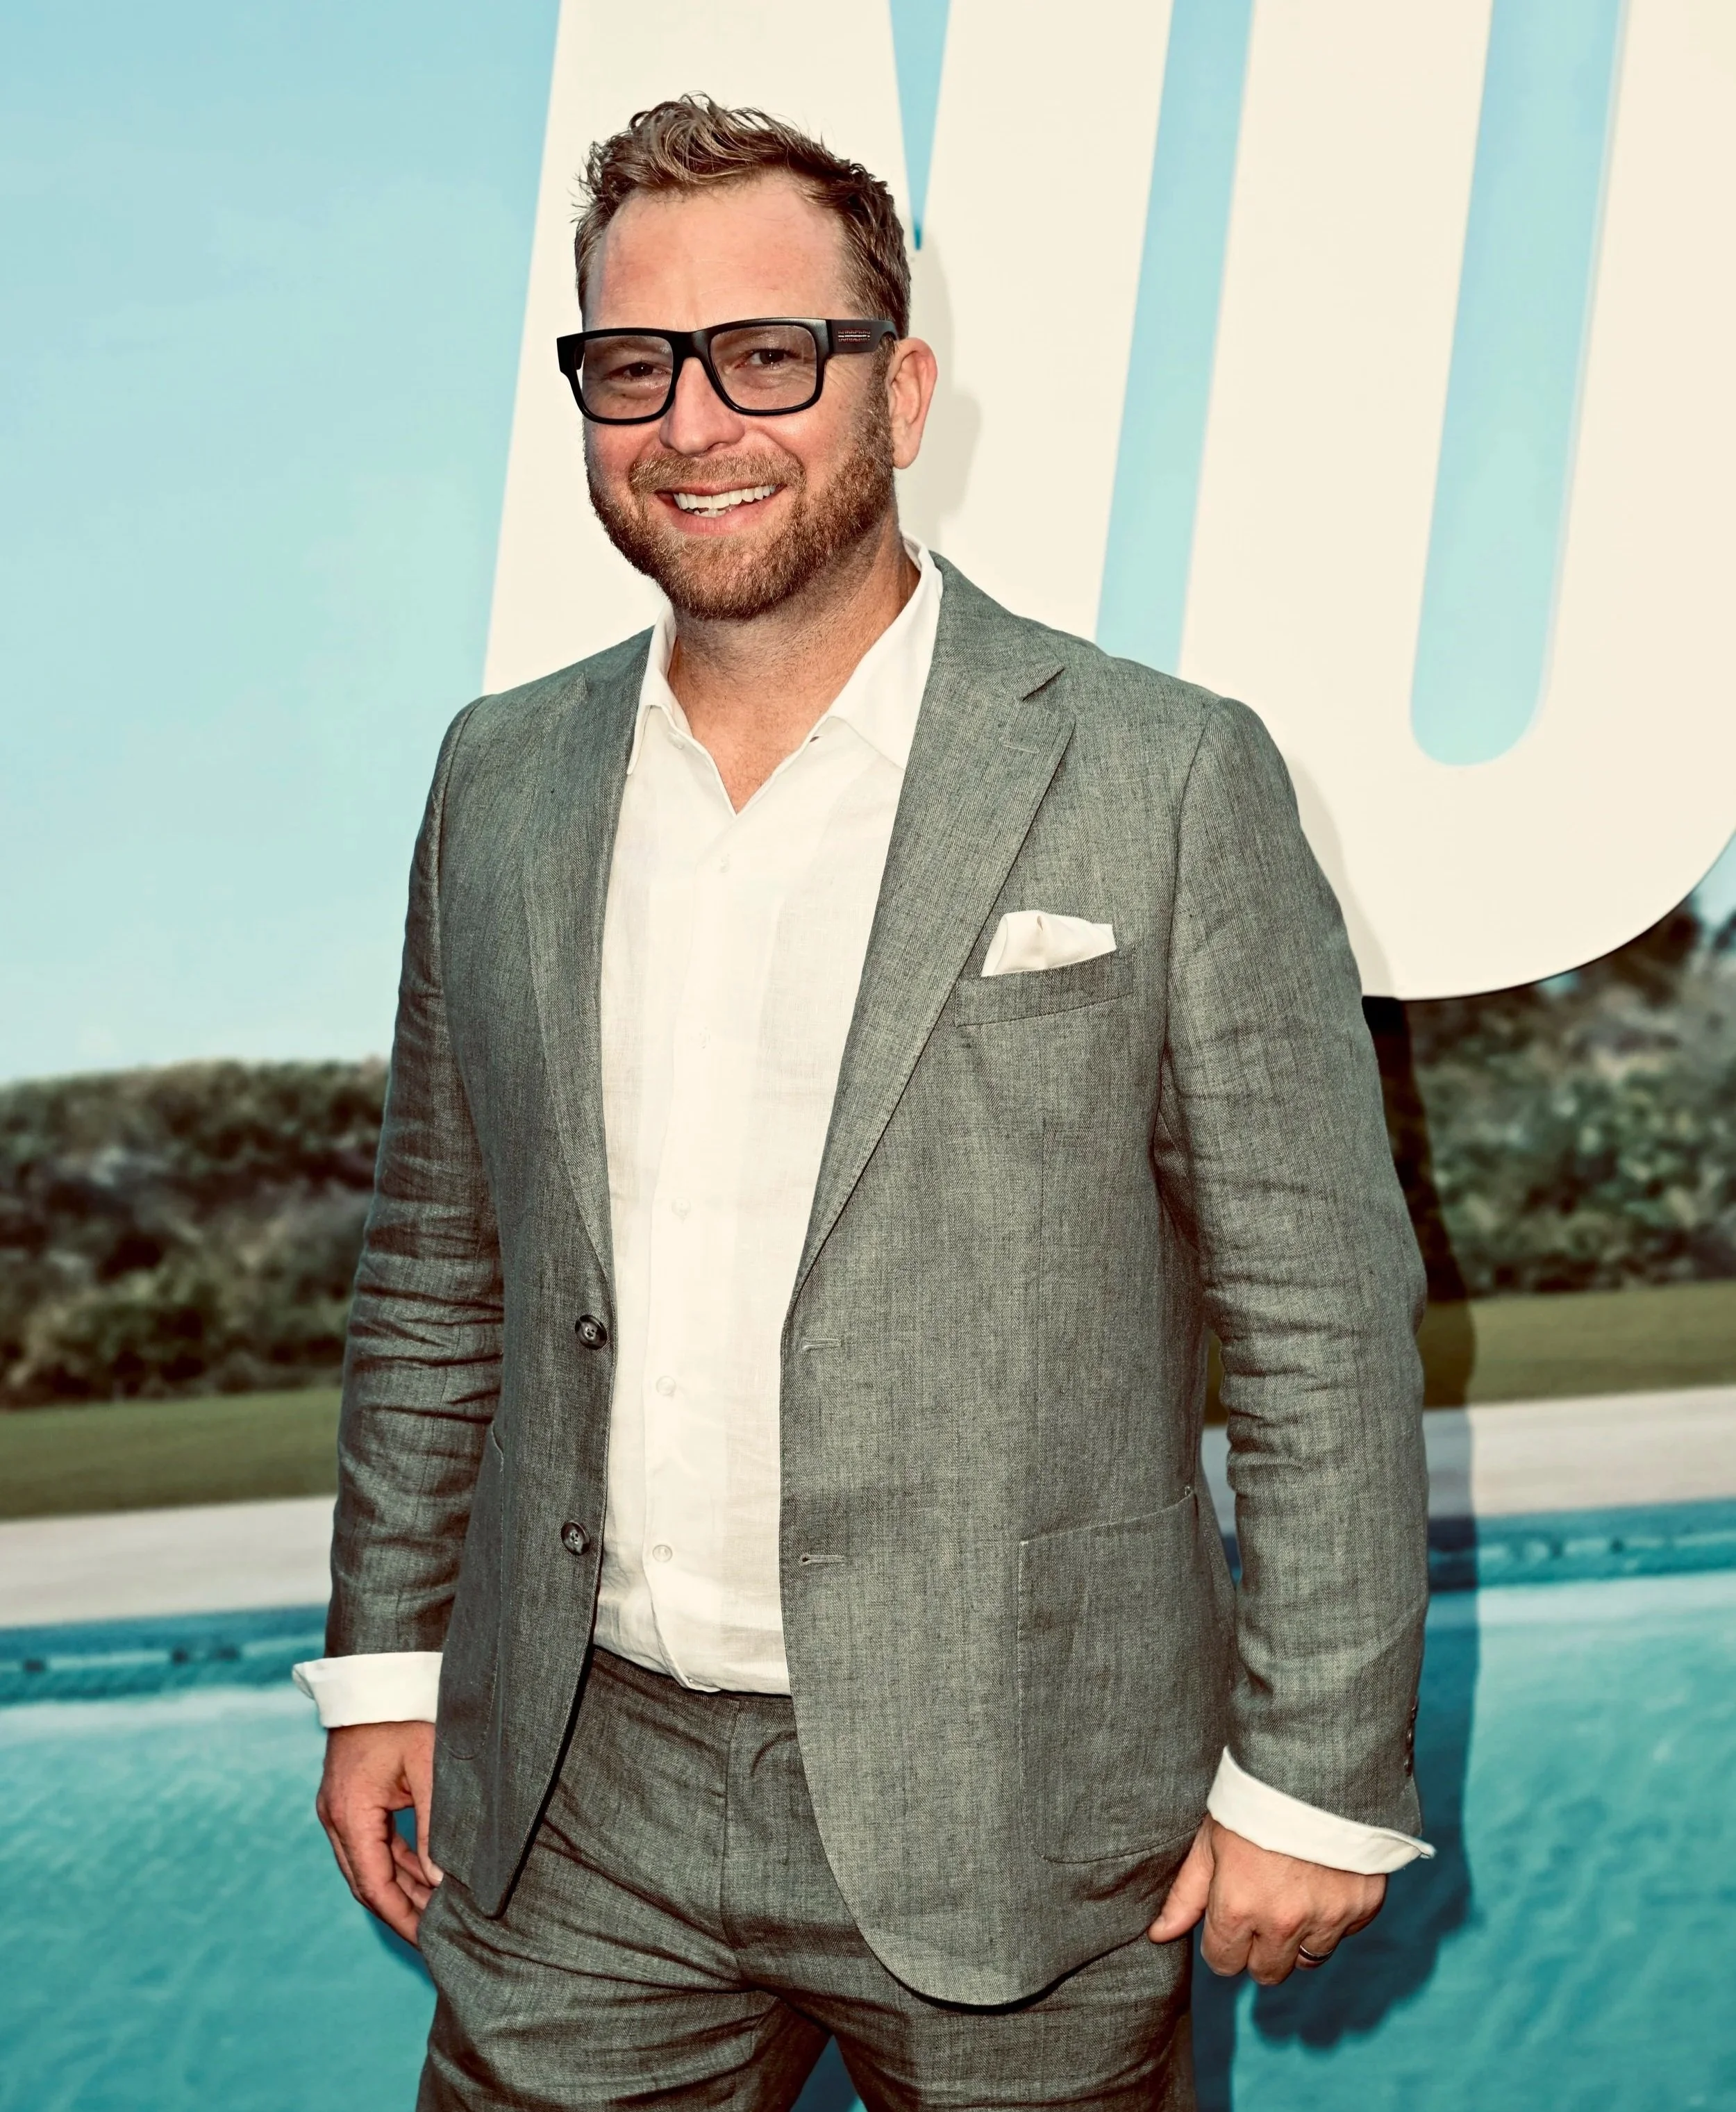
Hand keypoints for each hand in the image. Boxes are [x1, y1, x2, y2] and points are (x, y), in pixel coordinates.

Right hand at [316, 1720, 442, 1944]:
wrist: (377, 1675)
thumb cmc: (404, 1714)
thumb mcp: (428, 1767)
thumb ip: (433, 1828)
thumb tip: (441, 1881)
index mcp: (350, 1813)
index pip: (374, 1885)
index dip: (402, 1918)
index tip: (429, 1942)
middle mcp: (336, 1816)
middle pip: (367, 1882)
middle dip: (402, 1911)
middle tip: (438, 1937)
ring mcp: (339, 1808)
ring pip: (367, 1865)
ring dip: (399, 1889)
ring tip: (436, 1913)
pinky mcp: (350, 1799)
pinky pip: (370, 1843)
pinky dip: (395, 1863)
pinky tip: (422, 1878)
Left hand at [1147, 1817, 1384, 1982]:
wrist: (1317, 1767)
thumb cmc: (1254, 1799)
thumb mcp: (1210, 1840)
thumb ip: (1186, 1894)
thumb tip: (1159, 1935)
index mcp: (1237, 1908)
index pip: (1223, 1962)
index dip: (1222, 1941)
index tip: (1228, 1917)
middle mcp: (1283, 1923)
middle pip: (1266, 1972)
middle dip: (1258, 1949)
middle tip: (1261, 1906)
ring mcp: (1327, 1918)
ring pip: (1308, 1960)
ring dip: (1298, 1937)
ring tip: (1293, 1892)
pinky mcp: (1362, 1908)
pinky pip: (1344, 1933)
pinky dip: (1333, 1916)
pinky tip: (1323, 1877)